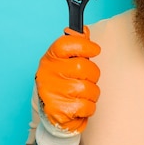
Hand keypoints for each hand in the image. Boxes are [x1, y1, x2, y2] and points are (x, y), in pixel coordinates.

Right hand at [34, 26, 100, 144]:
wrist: (52, 113)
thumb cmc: (63, 83)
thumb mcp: (65, 61)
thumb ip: (76, 45)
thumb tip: (84, 30)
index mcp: (50, 58)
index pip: (66, 44)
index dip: (85, 45)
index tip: (95, 49)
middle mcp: (48, 73)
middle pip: (84, 67)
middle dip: (92, 75)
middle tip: (86, 79)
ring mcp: (53, 92)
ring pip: (89, 88)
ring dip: (91, 94)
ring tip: (81, 95)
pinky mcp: (60, 111)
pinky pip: (88, 106)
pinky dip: (88, 108)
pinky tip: (79, 106)